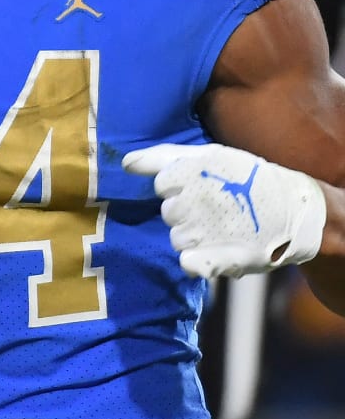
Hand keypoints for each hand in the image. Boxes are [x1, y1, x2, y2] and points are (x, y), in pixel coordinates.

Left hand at [122, 142, 325, 278]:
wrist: (292, 209)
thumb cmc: (243, 178)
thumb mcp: (207, 155)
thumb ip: (161, 157)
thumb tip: (126, 164)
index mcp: (191, 172)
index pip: (162, 184)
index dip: (177, 186)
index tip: (199, 186)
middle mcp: (196, 201)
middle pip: (168, 212)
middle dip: (185, 211)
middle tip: (214, 208)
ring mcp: (208, 231)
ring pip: (177, 238)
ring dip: (194, 236)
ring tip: (220, 228)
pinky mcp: (222, 259)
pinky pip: (188, 263)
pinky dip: (193, 262)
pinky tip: (208, 254)